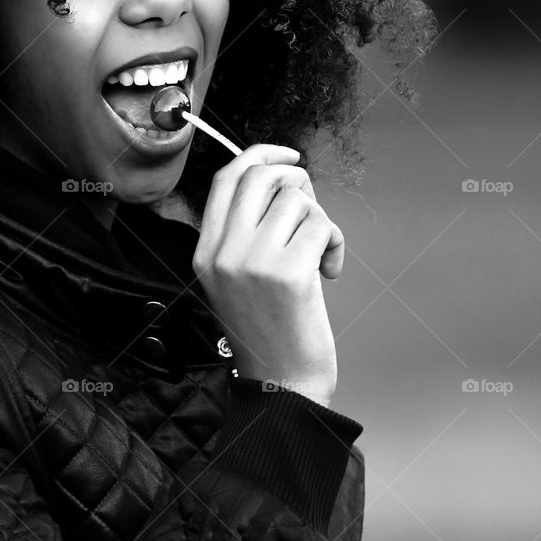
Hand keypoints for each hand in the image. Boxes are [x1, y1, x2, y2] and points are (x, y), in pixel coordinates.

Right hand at [191, 144, 344, 405]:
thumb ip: (245, 232)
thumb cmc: (269, 332)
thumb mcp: (236, 279)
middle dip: (297, 178)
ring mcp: (253, 261)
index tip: (288, 155)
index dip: (260, 154)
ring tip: (319, 253)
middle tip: (312, 208)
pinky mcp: (289, 272)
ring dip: (320, 219)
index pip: (226, 178)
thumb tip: (282, 181)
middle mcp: (223, 252)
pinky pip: (321, 224)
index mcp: (206, 251)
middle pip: (261, 175)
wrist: (282, 386)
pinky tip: (329, 270)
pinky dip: (334, 241)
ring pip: (297, 198)